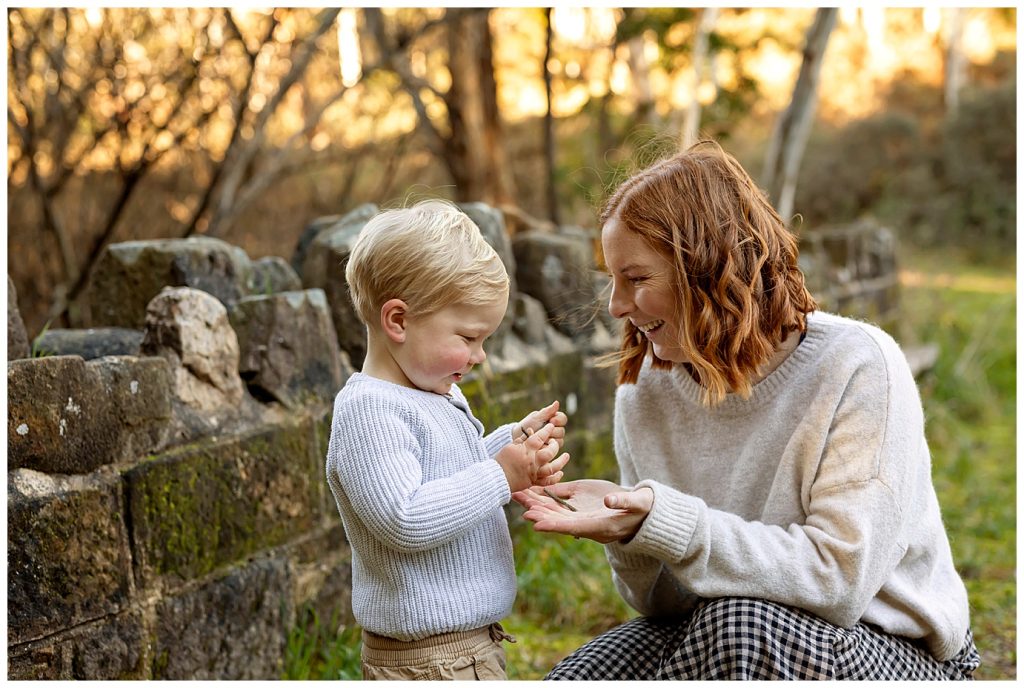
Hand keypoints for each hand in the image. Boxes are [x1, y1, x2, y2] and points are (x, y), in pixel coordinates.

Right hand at [496, 422, 570, 492]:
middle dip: (555, 445)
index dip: (547, 430)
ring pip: (552, 467)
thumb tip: (531, 432)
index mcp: (525, 450)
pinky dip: (555, 478)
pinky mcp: (533, 482)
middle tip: (555, 442)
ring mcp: (534, 472)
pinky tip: (560, 473)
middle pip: (549, 452)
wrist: (496, 477)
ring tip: (566, 456)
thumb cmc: (501, 460)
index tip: (551, 425)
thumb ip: (522, 439)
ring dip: (561, 462)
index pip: (539, 437)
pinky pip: (548, 481)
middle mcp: (532, 461)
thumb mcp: (510, 446)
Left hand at [511, 480, 653, 544]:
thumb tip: (611, 501)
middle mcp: (588, 525)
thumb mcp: (638, 504)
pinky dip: (545, 500)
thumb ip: (624, 502)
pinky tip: (531, 492)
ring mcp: (583, 517)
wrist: (644, 511)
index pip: (573, 527)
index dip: (554, 526)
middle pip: (559, 520)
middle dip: (539, 514)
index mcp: (601, 527)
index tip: (536, 524)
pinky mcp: (582, 509)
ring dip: (537, 505)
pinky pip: (560, 506)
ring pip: (556, 513)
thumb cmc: (643, 508)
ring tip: (518, 496)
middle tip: (520, 505)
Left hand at [514, 400, 566, 450]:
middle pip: (562, 431)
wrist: (518, 437)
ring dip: (548, 440)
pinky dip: (545, 447)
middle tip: (542, 431)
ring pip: (559, 442)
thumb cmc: (527, 425)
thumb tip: (557, 402)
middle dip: (552, 431)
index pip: (563, 419)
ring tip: (539, 438)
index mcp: (554, 420)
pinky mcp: (550, 450)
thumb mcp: (536, 417)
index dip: (558, 420)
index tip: (551, 420)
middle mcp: (556, 431)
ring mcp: (554, 441)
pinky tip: (539, 445)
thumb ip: (547, 411)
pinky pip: (553, 450)